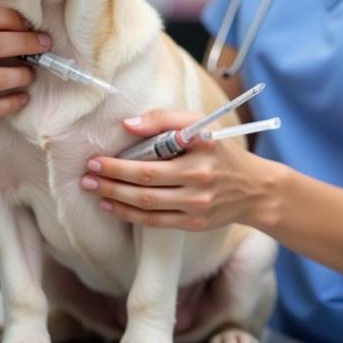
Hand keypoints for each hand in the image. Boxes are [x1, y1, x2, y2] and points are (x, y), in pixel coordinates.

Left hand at [79, 109, 276, 230]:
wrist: (254, 189)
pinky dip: (129, 214)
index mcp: (201, 147)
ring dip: (115, 197)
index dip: (123, 159)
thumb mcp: (201, 124)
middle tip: (87, 175)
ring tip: (93, 189)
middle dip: (111, 179)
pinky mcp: (194, 223)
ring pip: (147, 203)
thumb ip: (164, 119)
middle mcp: (200, 176)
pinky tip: (111, 206)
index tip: (97, 158)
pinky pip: (155, 221)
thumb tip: (126, 125)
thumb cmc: (220, 150)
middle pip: (146, 181)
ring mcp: (197, 203)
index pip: (157, 150)